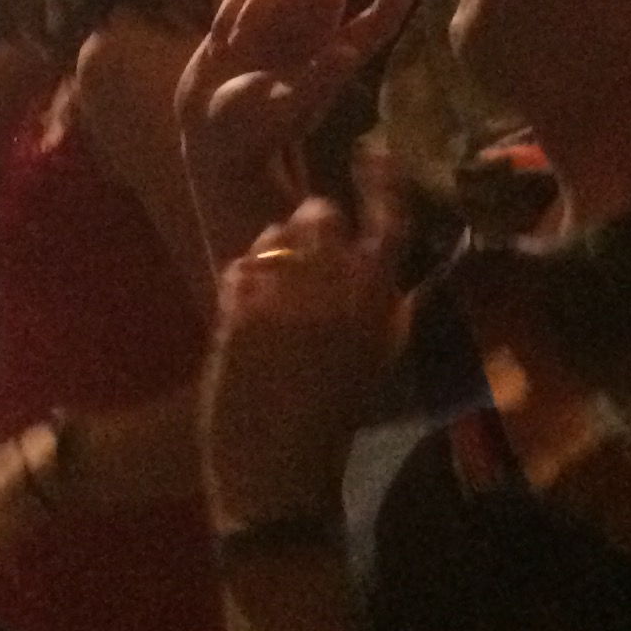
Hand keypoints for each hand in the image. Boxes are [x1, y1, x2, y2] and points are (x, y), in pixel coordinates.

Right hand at [177, 0, 416, 268]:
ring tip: (239, 47)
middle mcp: (309, 36)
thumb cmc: (254, 130)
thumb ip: (317, 79)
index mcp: (332, 58)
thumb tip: (348, 52)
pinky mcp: (241, 21)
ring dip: (257, 9)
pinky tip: (220, 50)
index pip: (375, 23)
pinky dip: (228, 16)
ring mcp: (275, 26)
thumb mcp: (289, 108)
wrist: (209, 137)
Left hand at [204, 192, 403, 532]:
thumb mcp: (375, 357)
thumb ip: (373, 296)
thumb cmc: (332, 426)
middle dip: (309, 230)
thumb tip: (366, 245)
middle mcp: (338, 288)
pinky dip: (240, 286)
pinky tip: (245, 322)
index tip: (371, 150)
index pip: (391, 218)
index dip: (381, 178)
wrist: (278, 479)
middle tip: (300, 264)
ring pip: (274, 234)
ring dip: (271, 255)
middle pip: (321, 215)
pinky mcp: (239, 305)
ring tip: (273, 303)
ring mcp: (286, 292)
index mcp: (381, 304)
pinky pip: (240, 265)